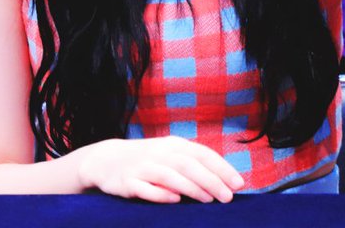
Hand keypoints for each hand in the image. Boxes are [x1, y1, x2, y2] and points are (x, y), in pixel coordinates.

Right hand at [76, 136, 244, 202]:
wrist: (106, 159)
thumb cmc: (148, 160)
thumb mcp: (170, 154)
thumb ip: (192, 164)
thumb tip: (222, 180)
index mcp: (175, 144)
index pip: (203, 154)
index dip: (222, 168)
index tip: (238, 184)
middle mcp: (160, 152)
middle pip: (190, 165)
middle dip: (211, 180)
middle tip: (228, 197)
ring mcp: (143, 166)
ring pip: (170, 176)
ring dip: (191, 188)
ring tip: (209, 200)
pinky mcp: (127, 182)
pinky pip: (145, 188)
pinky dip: (160, 194)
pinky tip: (175, 200)